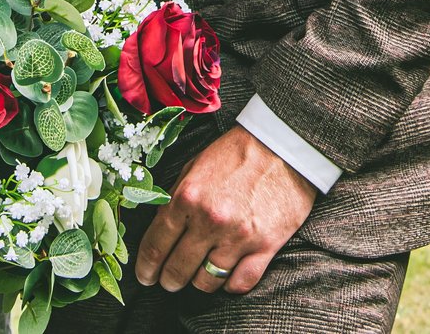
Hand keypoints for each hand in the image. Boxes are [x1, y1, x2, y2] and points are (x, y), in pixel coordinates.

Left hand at [133, 125, 315, 295]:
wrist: (284, 144)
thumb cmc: (236, 154)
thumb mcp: (194, 167)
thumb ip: (175, 200)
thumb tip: (159, 231)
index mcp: (187, 197)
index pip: (155, 246)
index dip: (145, 268)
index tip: (145, 276)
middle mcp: (210, 220)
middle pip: (177, 270)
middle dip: (169, 280)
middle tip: (169, 281)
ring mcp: (238, 236)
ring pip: (207, 281)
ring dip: (199, 282)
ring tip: (199, 276)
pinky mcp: (266, 246)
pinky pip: (240, 283)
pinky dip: (230, 285)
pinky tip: (226, 277)